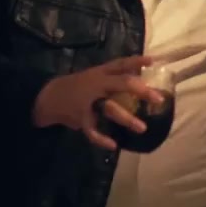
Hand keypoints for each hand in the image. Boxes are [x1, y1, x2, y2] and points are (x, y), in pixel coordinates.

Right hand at [32, 55, 162, 150]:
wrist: (47, 97)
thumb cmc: (76, 86)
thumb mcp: (94, 76)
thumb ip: (113, 76)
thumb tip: (139, 74)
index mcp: (100, 73)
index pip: (120, 64)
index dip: (136, 61)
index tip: (153, 61)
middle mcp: (96, 85)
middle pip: (121, 84)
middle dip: (140, 91)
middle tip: (158, 99)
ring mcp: (88, 101)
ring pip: (110, 108)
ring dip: (127, 118)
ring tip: (142, 128)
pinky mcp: (80, 118)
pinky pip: (92, 130)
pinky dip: (102, 139)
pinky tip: (113, 145)